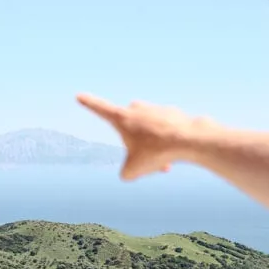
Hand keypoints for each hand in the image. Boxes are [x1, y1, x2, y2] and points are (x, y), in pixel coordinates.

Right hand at [77, 94, 208, 180]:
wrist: (189, 139)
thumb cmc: (156, 152)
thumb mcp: (133, 170)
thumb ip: (125, 173)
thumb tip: (129, 172)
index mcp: (122, 118)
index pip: (100, 109)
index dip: (89, 104)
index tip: (79, 95)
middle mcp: (138, 109)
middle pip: (128, 127)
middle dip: (134, 143)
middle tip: (145, 157)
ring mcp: (156, 109)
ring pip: (148, 132)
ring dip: (152, 148)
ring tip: (164, 162)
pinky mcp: (173, 114)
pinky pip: (164, 131)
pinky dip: (166, 144)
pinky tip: (175, 154)